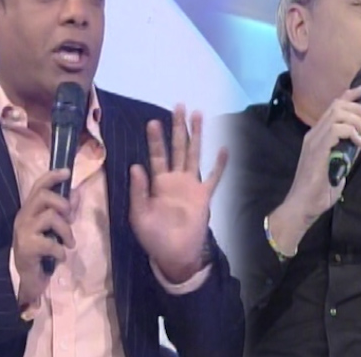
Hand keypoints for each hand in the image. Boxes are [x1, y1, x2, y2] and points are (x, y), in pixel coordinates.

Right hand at [12, 169, 76, 304]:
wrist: (27, 278)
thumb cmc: (41, 251)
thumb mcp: (54, 228)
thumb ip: (64, 211)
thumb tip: (76, 193)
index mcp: (29, 210)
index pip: (38, 186)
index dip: (52, 176)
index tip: (67, 171)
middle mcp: (23, 217)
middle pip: (43, 196)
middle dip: (62, 203)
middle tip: (70, 217)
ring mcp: (23, 231)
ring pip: (50, 217)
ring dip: (66, 230)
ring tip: (70, 242)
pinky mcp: (26, 247)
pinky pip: (50, 242)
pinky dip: (61, 250)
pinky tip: (61, 256)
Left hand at [129, 105, 226, 283]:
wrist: (175, 254)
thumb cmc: (153, 236)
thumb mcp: (139, 214)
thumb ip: (138, 190)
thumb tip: (136, 165)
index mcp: (157, 183)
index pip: (156, 155)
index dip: (155, 139)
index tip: (153, 121)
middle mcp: (175, 179)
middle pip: (177, 147)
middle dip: (177, 127)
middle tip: (178, 106)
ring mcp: (191, 185)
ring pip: (194, 154)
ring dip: (196, 135)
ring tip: (198, 115)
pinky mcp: (204, 196)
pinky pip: (214, 177)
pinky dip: (219, 164)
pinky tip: (224, 149)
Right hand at [269, 86, 360, 253]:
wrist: (304, 204)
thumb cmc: (319, 189)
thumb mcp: (338, 164)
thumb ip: (347, 150)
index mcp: (317, 135)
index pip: (332, 106)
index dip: (349, 95)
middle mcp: (314, 133)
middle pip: (337, 105)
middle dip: (359, 110)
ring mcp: (314, 140)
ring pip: (338, 114)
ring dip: (357, 121)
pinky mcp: (318, 149)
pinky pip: (337, 129)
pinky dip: (352, 132)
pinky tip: (358, 144)